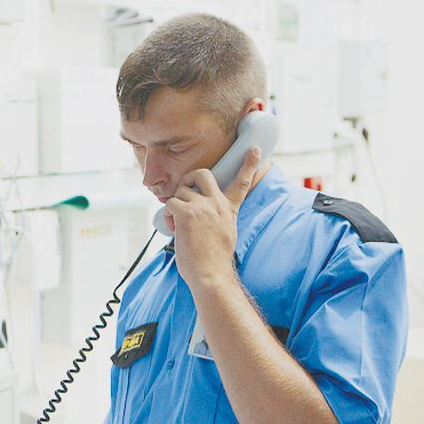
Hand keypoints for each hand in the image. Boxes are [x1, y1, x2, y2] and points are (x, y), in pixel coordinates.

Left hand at [165, 146, 261, 287]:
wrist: (210, 273)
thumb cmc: (214, 259)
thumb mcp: (226, 232)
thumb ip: (219, 217)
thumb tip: (205, 215)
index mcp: (229, 208)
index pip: (242, 181)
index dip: (249, 164)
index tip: (255, 150)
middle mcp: (218, 204)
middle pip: (202, 174)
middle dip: (189, 177)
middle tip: (184, 191)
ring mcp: (203, 207)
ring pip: (181, 192)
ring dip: (175, 205)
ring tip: (178, 224)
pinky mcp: (187, 213)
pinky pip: (170, 203)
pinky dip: (168, 214)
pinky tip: (173, 228)